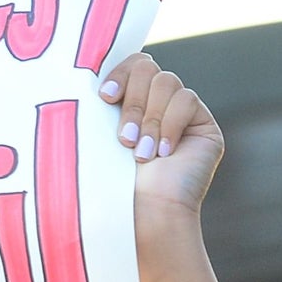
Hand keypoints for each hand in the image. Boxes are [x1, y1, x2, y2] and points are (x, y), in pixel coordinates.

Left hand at [100, 54, 222, 240]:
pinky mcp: (203, 126)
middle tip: (124, 140)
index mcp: (127, 104)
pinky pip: (187, 100)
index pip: (128, 64)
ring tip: (141, 155)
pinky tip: (164, 154)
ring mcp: (181, 114)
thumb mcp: (97, 136)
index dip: (117, 72)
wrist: (144, 217)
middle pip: (147, 67)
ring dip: (150, 119)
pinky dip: (170, 125)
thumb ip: (99, 102)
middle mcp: (155, 105)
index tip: (103, 97)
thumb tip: (77, 65)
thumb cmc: (111, 186)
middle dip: (133, 103)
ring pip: (166, 81)